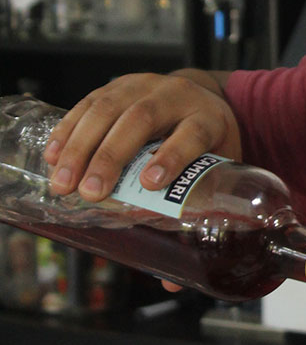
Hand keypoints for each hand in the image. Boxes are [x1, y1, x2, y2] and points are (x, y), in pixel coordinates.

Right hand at [42, 70, 240, 202]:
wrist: (199, 96)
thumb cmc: (206, 141)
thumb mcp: (214, 165)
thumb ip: (193, 197)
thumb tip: (166, 259)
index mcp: (207, 118)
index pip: (193, 133)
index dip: (171, 157)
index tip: (150, 183)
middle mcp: (176, 96)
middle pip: (142, 118)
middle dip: (111, 156)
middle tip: (90, 192)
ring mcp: (144, 85)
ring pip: (109, 108)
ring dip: (80, 147)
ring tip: (64, 182)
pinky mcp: (117, 85)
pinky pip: (88, 103)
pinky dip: (67, 131)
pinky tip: (54, 157)